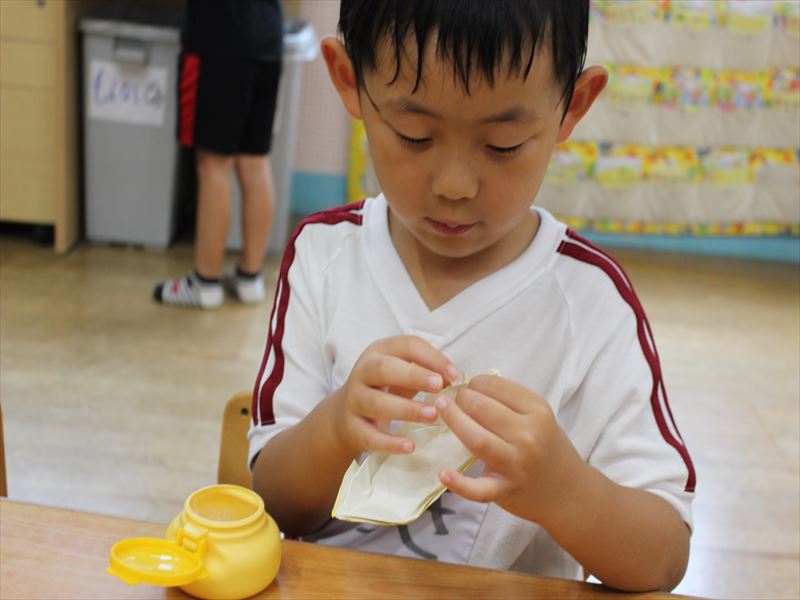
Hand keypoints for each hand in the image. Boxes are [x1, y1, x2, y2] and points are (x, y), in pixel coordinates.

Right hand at [332, 336, 461, 457]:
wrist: (345, 415)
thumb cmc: (385, 389)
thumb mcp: (404, 374)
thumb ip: (429, 373)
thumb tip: (456, 379)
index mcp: (380, 352)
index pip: (407, 346)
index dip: (433, 358)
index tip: (456, 375)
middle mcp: (362, 372)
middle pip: (384, 368)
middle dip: (413, 375)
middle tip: (439, 386)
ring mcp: (354, 400)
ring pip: (375, 403)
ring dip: (406, 409)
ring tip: (433, 415)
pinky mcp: (351, 428)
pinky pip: (369, 436)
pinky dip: (389, 442)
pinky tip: (410, 446)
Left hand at [435, 374, 585, 525]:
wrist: (568, 492)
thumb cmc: (548, 448)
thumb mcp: (539, 418)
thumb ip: (510, 402)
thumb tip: (471, 386)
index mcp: (538, 411)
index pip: (496, 386)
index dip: (475, 382)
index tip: (466, 385)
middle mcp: (528, 435)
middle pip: (482, 409)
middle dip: (460, 398)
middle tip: (450, 399)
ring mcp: (516, 464)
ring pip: (477, 439)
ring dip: (454, 421)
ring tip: (440, 411)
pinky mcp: (505, 490)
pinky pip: (479, 489)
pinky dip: (459, 484)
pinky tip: (444, 473)